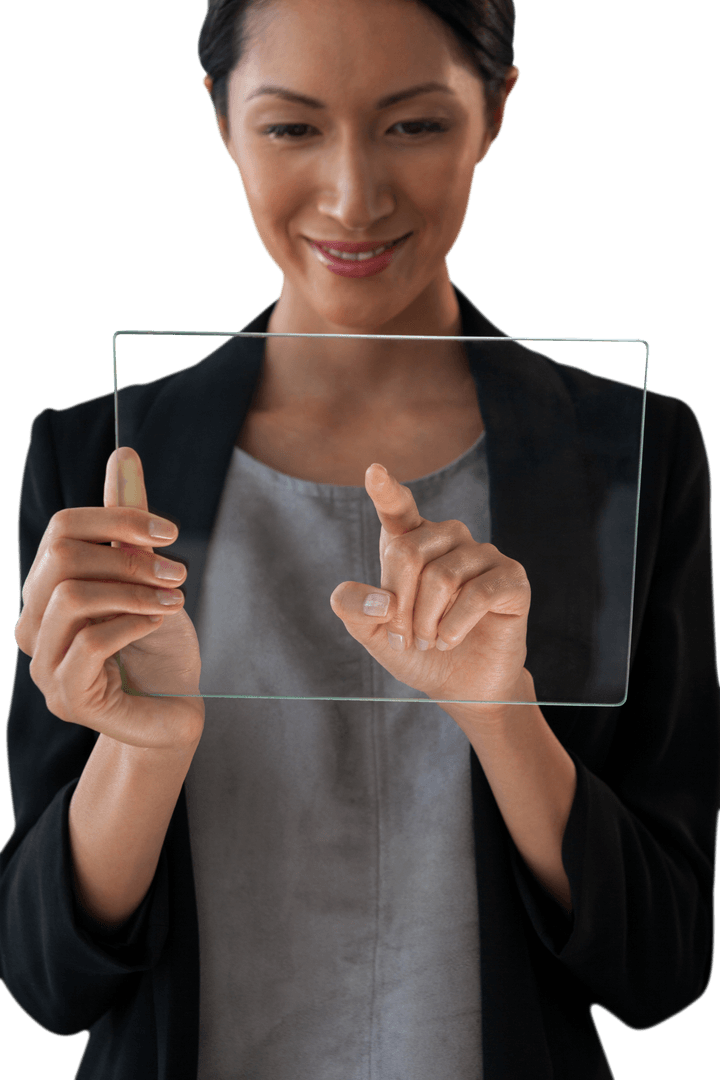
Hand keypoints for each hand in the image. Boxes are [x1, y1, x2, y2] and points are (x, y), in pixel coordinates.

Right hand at [15, 447, 203, 748]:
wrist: (174, 709)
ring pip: (72, 598)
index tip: (170, 531)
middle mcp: (33, 625)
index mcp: (46, 591)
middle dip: (127, 556)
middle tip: (179, 571)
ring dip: (134, 590)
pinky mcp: (67, 697)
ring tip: (175, 599)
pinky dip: (132, 623)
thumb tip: (124, 452)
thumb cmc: (157, 643)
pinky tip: (161, 622)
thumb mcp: (147, 575)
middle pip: (60, 557)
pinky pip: (91, 642)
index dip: (117, 518)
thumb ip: (128, 521)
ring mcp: (43, 664)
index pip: (62, 529)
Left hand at [330, 463, 533, 711]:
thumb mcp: (372, 633)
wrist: (461, 686)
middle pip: (409, 553)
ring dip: (426, 621)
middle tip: (404, 637)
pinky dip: (455, 625)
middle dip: (398, 605)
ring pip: (441, 576)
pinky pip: (478, 594)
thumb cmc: (417, 651)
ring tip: (428, 642)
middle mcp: (449, 538)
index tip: (373, 472)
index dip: (386, 490)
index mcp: (413, 540)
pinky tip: (450, 640)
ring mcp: (483, 554)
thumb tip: (379, 600)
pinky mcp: (511, 577)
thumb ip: (354, 608)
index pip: (398, 507)